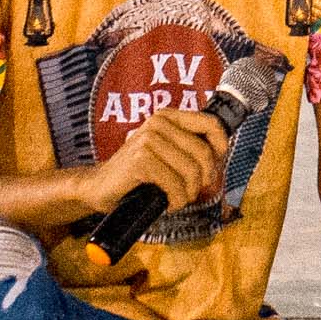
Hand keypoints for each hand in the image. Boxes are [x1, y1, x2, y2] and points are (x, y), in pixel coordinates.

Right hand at [79, 104, 234, 223]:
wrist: (99, 187)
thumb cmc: (137, 174)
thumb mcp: (165, 153)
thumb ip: (188, 147)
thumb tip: (221, 155)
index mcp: (167, 117)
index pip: (211, 123)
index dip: (221, 147)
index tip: (216, 167)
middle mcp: (158, 123)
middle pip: (203, 153)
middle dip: (204, 180)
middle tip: (192, 192)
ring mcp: (148, 140)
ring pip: (191, 172)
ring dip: (188, 194)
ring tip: (176, 199)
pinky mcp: (141, 161)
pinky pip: (175, 185)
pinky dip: (176, 200)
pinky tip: (166, 203)